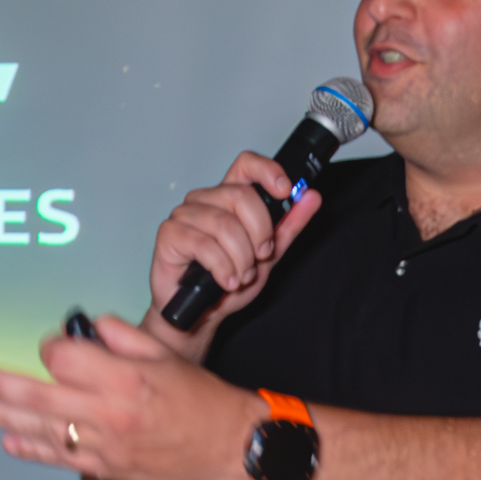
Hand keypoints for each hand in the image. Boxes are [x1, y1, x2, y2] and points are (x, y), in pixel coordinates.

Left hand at [0, 314, 264, 479]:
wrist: (229, 447)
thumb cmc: (204, 400)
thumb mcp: (168, 355)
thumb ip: (125, 337)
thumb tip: (92, 326)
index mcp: (125, 378)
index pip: (64, 358)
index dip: (50, 348)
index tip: (51, 346)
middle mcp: (109, 412)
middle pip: (39, 394)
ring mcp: (105, 444)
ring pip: (42, 428)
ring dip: (3, 416)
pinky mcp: (107, 467)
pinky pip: (61, 457)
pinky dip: (32, 449)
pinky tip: (9, 439)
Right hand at [147, 150, 320, 359]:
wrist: (200, 315)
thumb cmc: (227, 283)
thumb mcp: (268, 256)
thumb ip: (288, 226)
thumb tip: (311, 197)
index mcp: (229, 197)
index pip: (246, 164)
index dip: (268, 171)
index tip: (286, 190)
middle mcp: (205, 200)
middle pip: (240, 195)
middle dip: (259, 232)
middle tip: (259, 257)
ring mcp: (184, 214)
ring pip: (224, 224)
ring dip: (240, 258)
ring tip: (239, 276)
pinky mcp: (169, 233)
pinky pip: (204, 244)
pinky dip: (222, 268)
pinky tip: (224, 281)